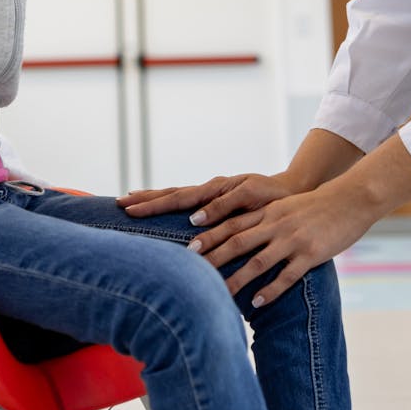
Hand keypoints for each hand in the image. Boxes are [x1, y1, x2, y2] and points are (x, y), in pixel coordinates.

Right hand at [118, 172, 297, 224]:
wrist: (293, 191)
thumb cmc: (274, 198)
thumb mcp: (251, 199)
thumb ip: (223, 207)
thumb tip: (194, 220)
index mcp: (215, 189)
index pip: (177, 197)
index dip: (152, 204)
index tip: (129, 207)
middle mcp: (210, 190)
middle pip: (171, 194)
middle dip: (145, 200)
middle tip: (117, 204)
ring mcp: (212, 194)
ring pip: (177, 196)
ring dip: (153, 199)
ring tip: (129, 201)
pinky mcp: (218, 201)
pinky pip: (189, 202)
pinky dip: (171, 203)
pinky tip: (161, 207)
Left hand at [196, 181, 381, 306]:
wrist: (352, 199)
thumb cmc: (317, 206)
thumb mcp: (286, 206)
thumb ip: (265, 218)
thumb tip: (240, 234)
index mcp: (269, 212)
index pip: (233, 223)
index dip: (210, 234)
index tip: (189, 246)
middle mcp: (277, 224)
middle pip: (237, 242)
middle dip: (213, 257)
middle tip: (191, 270)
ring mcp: (294, 239)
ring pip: (258, 261)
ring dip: (237, 279)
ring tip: (219, 294)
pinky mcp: (311, 254)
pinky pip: (287, 275)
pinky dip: (270, 290)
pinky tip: (257, 303)